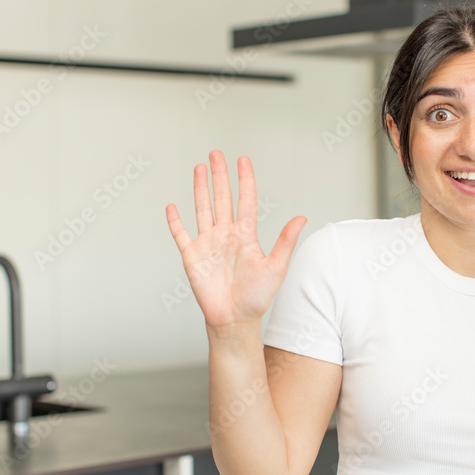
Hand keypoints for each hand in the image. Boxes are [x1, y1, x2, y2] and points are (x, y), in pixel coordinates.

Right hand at [166, 150, 306, 332]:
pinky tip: (172, 206)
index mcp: (245, 235)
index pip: (245, 200)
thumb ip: (285, 241)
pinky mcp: (192, 257)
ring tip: (199, 168)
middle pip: (222, 198)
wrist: (234, 320)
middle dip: (219, 175)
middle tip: (216, 154)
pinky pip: (181, 235)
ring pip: (202, 209)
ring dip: (200, 189)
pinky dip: (175, 221)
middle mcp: (226, 235)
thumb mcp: (276, 267)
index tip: (243, 160)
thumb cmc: (256, 298)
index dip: (244, 180)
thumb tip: (302, 217)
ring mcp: (208, 244)